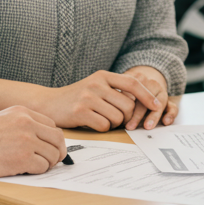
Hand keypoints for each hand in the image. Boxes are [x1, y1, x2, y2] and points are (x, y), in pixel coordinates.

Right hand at [0, 106, 64, 182]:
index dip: (53, 139)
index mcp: (22, 112)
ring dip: (47, 164)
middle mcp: (27, 123)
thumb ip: (21, 124)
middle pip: (58, 139)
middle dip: (57, 152)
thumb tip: (42, 139)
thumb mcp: (1, 120)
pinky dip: (38, 172)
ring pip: (53, 155)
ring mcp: (26, 140)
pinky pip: (43, 167)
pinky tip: (25, 171)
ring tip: (33, 167)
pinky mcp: (23, 158)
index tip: (49, 148)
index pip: (52, 125)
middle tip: (51, 161)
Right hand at [38, 70, 162, 130]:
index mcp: (103, 76)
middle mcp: (96, 84)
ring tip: (100, 119)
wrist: (48, 103)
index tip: (156, 106)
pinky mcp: (80, 112)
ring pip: (117, 118)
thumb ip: (115, 90)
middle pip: (128, 106)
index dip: (147, 95)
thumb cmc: (76, 98)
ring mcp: (88, 97)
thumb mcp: (95, 86)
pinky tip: (91, 123)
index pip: (132, 83)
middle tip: (118, 121)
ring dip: (113, 124)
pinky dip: (102, 128)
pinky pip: (104, 126)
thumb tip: (142, 102)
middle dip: (127, 118)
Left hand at [121, 66, 178, 129]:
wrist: (146, 78)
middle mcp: (150, 84)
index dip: (125, 104)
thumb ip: (117, 96)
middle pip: (144, 99)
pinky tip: (166, 121)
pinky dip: (171, 114)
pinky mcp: (168, 100)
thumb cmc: (129, 88)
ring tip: (147, 126)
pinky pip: (172, 106)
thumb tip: (109, 114)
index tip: (120, 116)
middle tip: (130, 126)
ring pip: (160, 102)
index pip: (131, 92)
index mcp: (136, 79)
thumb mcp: (122, 86)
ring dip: (153, 116)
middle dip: (137, 114)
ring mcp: (160, 92)